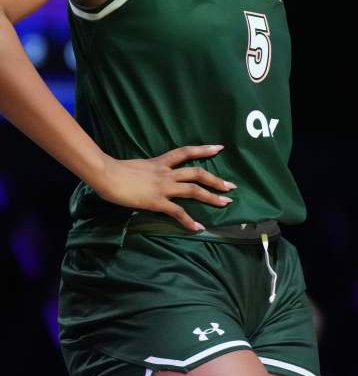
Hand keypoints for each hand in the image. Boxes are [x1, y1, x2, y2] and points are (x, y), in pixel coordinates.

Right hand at [92, 144, 236, 231]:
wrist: (108, 174)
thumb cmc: (117, 170)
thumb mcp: (139, 166)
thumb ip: (150, 171)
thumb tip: (153, 177)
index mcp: (161, 162)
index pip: (187, 152)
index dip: (204, 149)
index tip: (220, 148)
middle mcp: (167, 173)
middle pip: (198, 173)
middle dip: (216, 180)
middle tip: (231, 186)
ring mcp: (163, 187)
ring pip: (194, 190)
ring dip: (211, 197)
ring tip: (226, 203)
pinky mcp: (157, 201)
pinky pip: (178, 212)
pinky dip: (189, 221)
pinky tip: (198, 227)